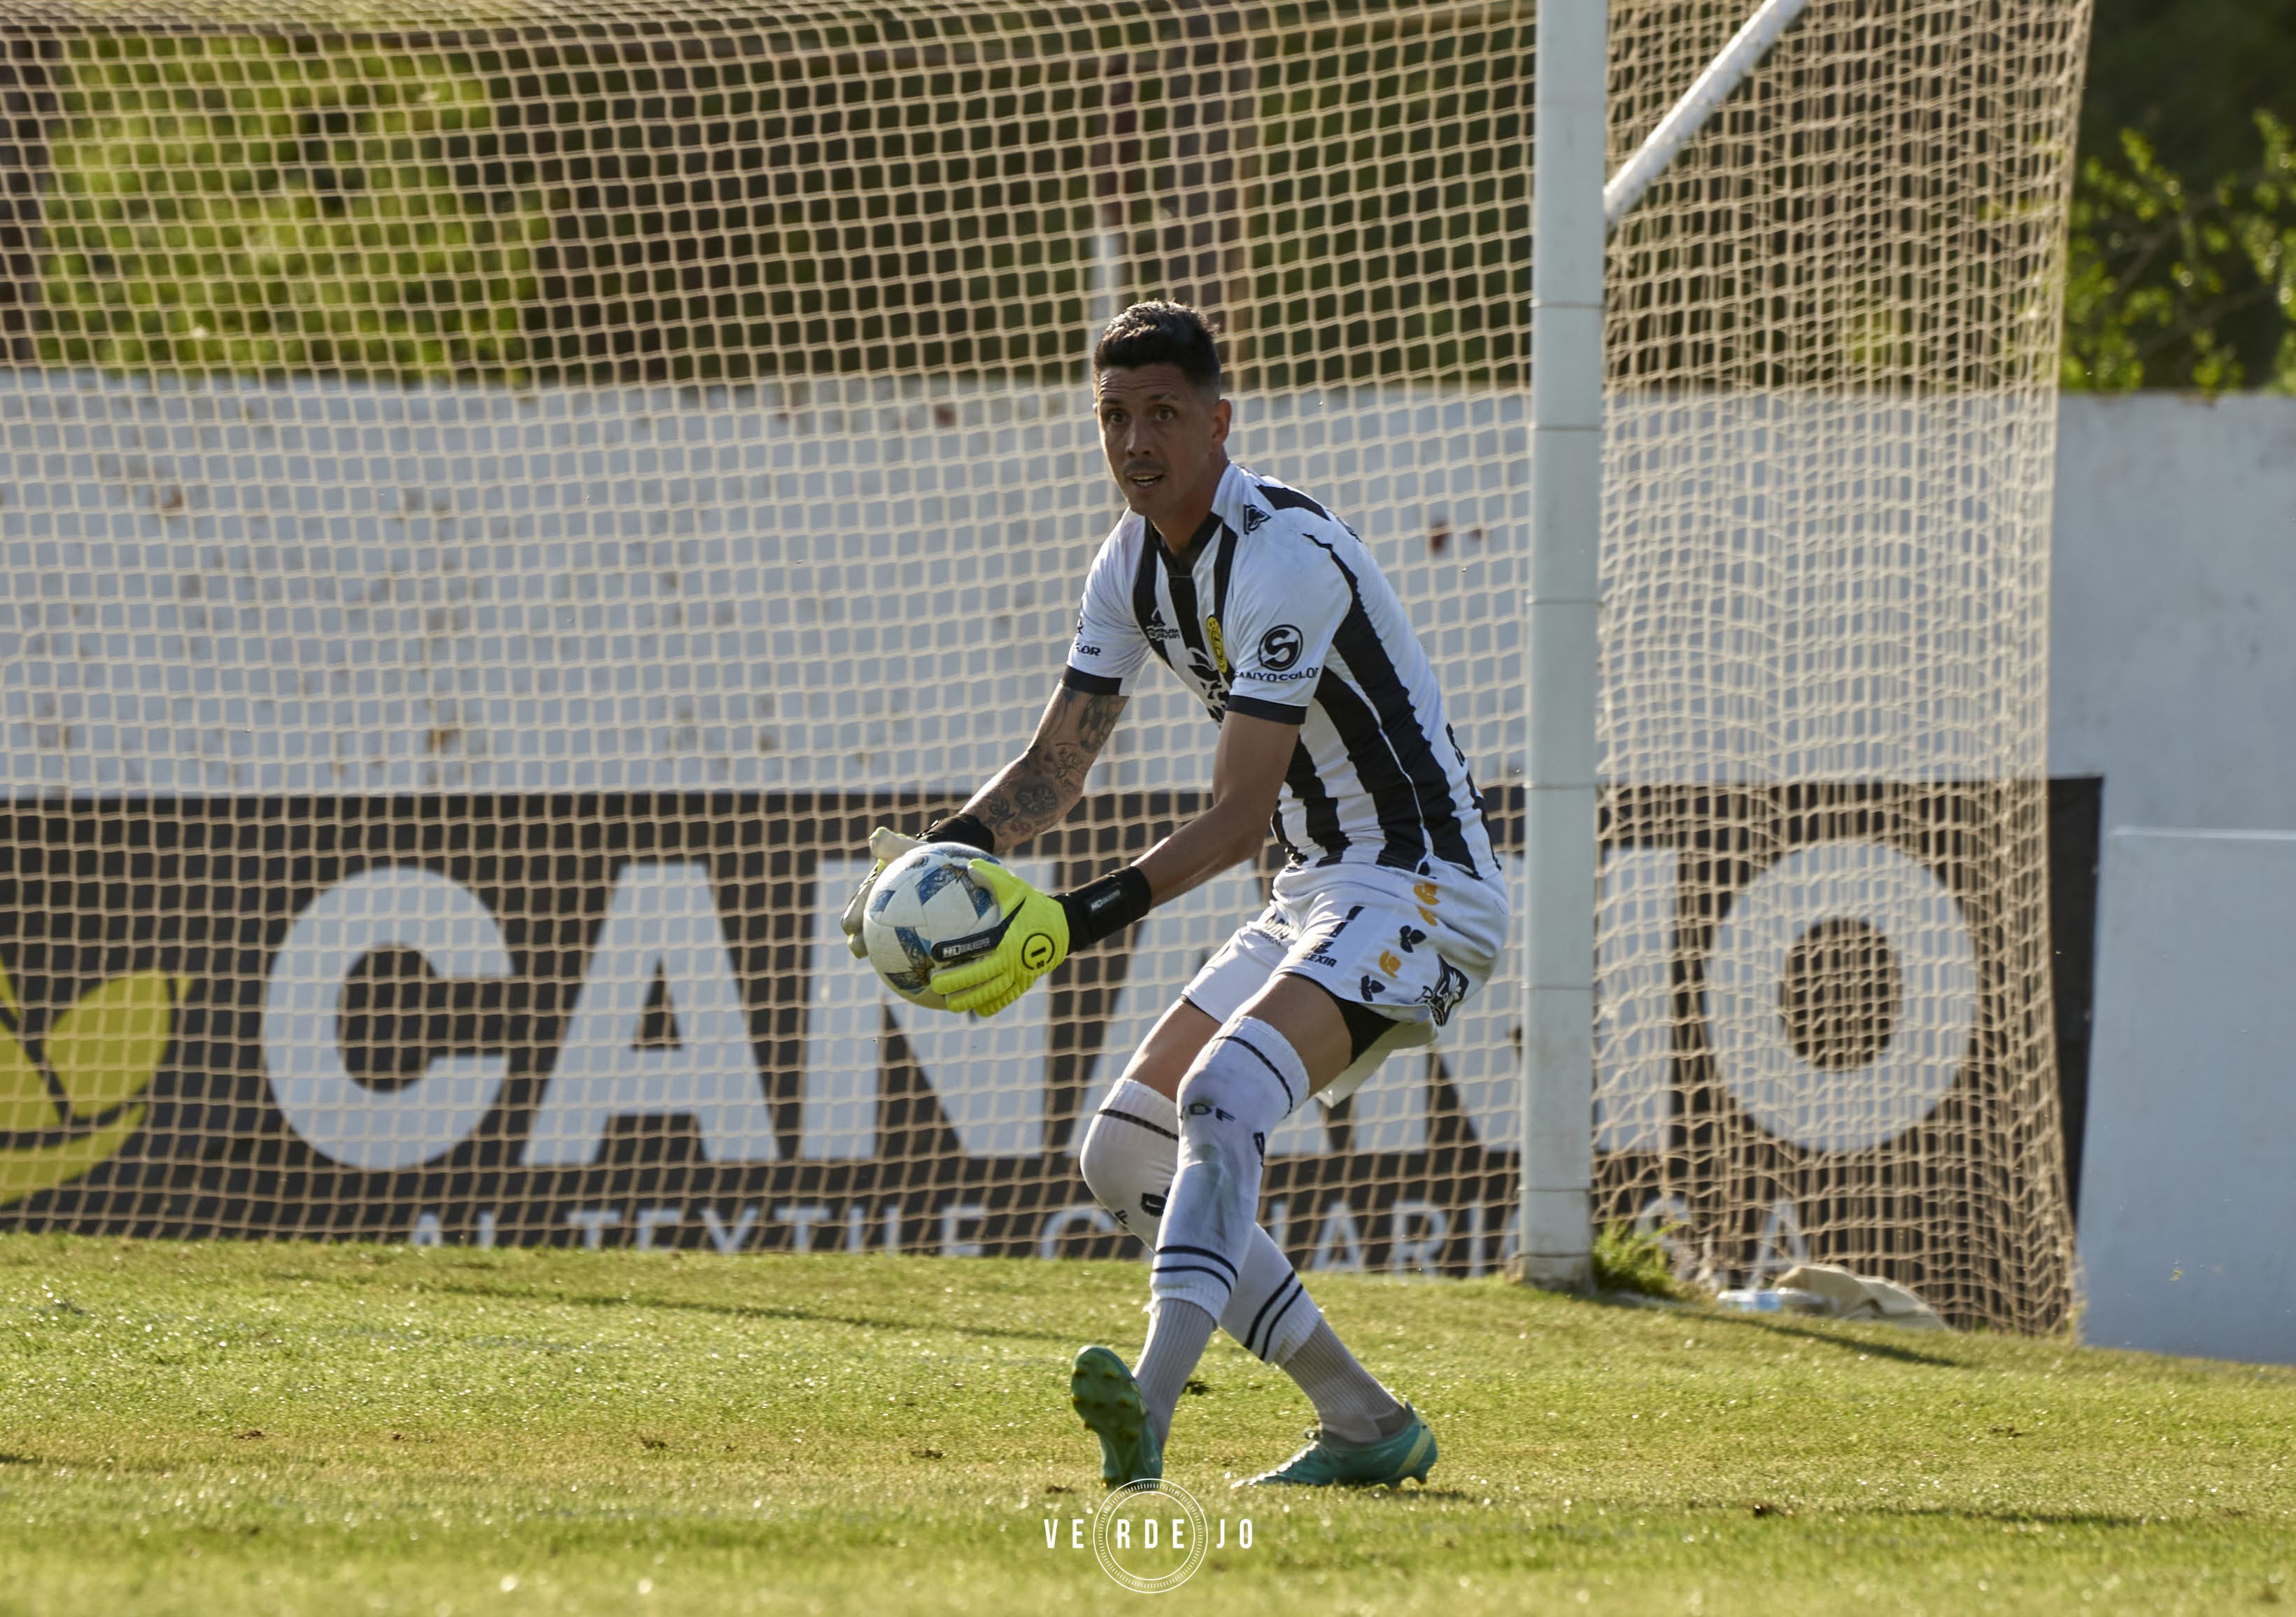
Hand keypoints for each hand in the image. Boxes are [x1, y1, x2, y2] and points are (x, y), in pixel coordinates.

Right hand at [839, 826, 921, 958]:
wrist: (940, 867)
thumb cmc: (919, 858)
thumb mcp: (906, 850)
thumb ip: (890, 845)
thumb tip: (876, 838)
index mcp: (871, 896)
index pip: (857, 908)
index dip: (852, 918)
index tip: (850, 926)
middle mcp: (877, 914)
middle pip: (864, 931)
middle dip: (859, 941)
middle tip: (860, 948)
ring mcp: (894, 927)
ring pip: (884, 944)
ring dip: (883, 955)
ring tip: (885, 966)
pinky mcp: (912, 937)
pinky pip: (911, 950)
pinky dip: (913, 959)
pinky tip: (922, 971)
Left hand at [927, 860, 1070, 1015]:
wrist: (1064, 928)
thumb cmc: (1033, 906)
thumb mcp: (1015, 888)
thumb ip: (992, 877)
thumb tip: (969, 865)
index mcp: (1005, 937)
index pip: (975, 946)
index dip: (954, 950)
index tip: (933, 952)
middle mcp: (1011, 960)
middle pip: (978, 977)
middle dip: (954, 983)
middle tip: (934, 983)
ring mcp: (1018, 975)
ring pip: (989, 994)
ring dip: (967, 1000)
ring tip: (948, 1003)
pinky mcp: (1024, 984)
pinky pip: (1005, 1000)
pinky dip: (990, 1006)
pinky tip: (976, 1008)